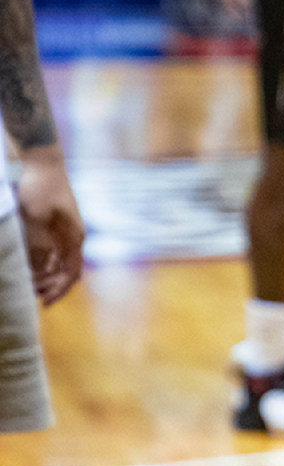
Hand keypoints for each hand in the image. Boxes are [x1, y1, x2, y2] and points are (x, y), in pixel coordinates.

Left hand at [15, 151, 85, 305]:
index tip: (44, 303)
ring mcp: (64, 232)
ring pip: (57, 263)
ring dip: (44, 275)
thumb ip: (38, 242)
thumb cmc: (41, 187)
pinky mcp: (54, 226)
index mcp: (74, 238)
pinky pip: (50, 251)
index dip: (59, 290)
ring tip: (28, 284)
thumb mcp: (36, 216)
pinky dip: (41, 262)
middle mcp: (73, 238)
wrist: (43, 162)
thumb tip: (38, 267)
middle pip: (66, 271)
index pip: (71, 273)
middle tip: (30, 295)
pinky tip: (28, 266)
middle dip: (50, 286)